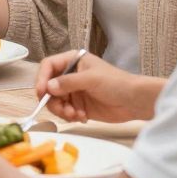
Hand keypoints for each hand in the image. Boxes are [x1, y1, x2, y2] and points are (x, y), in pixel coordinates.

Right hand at [33, 51, 156, 125]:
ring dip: (62, 110)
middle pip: (48, 86)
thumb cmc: (116, 83)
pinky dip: (70, 116)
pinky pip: (65, 111)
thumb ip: (68, 82)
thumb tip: (48, 87)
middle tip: (63, 110)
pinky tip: (82, 116)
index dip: (42, 79)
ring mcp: (74, 91)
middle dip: (53, 100)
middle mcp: (70, 75)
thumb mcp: (91, 79)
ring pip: (55, 101)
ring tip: (75, 115)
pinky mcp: (78, 105)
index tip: (42, 93)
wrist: (135, 101)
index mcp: (72, 61)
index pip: (48, 66)